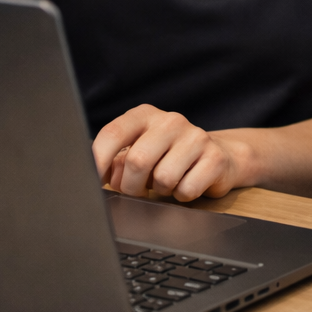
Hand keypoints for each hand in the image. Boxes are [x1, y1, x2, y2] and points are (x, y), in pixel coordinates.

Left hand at [92, 104, 244, 201]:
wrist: (217, 157)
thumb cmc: (167, 157)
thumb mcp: (140, 151)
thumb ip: (117, 160)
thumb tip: (96, 177)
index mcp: (145, 115)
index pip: (113, 134)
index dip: (98, 161)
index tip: (94, 183)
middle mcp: (171, 120)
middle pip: (137, 161)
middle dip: (131, 187)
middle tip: (137, 191)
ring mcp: (196, 136)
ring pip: (163, 178)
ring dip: (160, 191)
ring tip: (166, 182)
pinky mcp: (215, 157)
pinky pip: (187, 189)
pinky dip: (182, 196)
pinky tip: (186, 184)